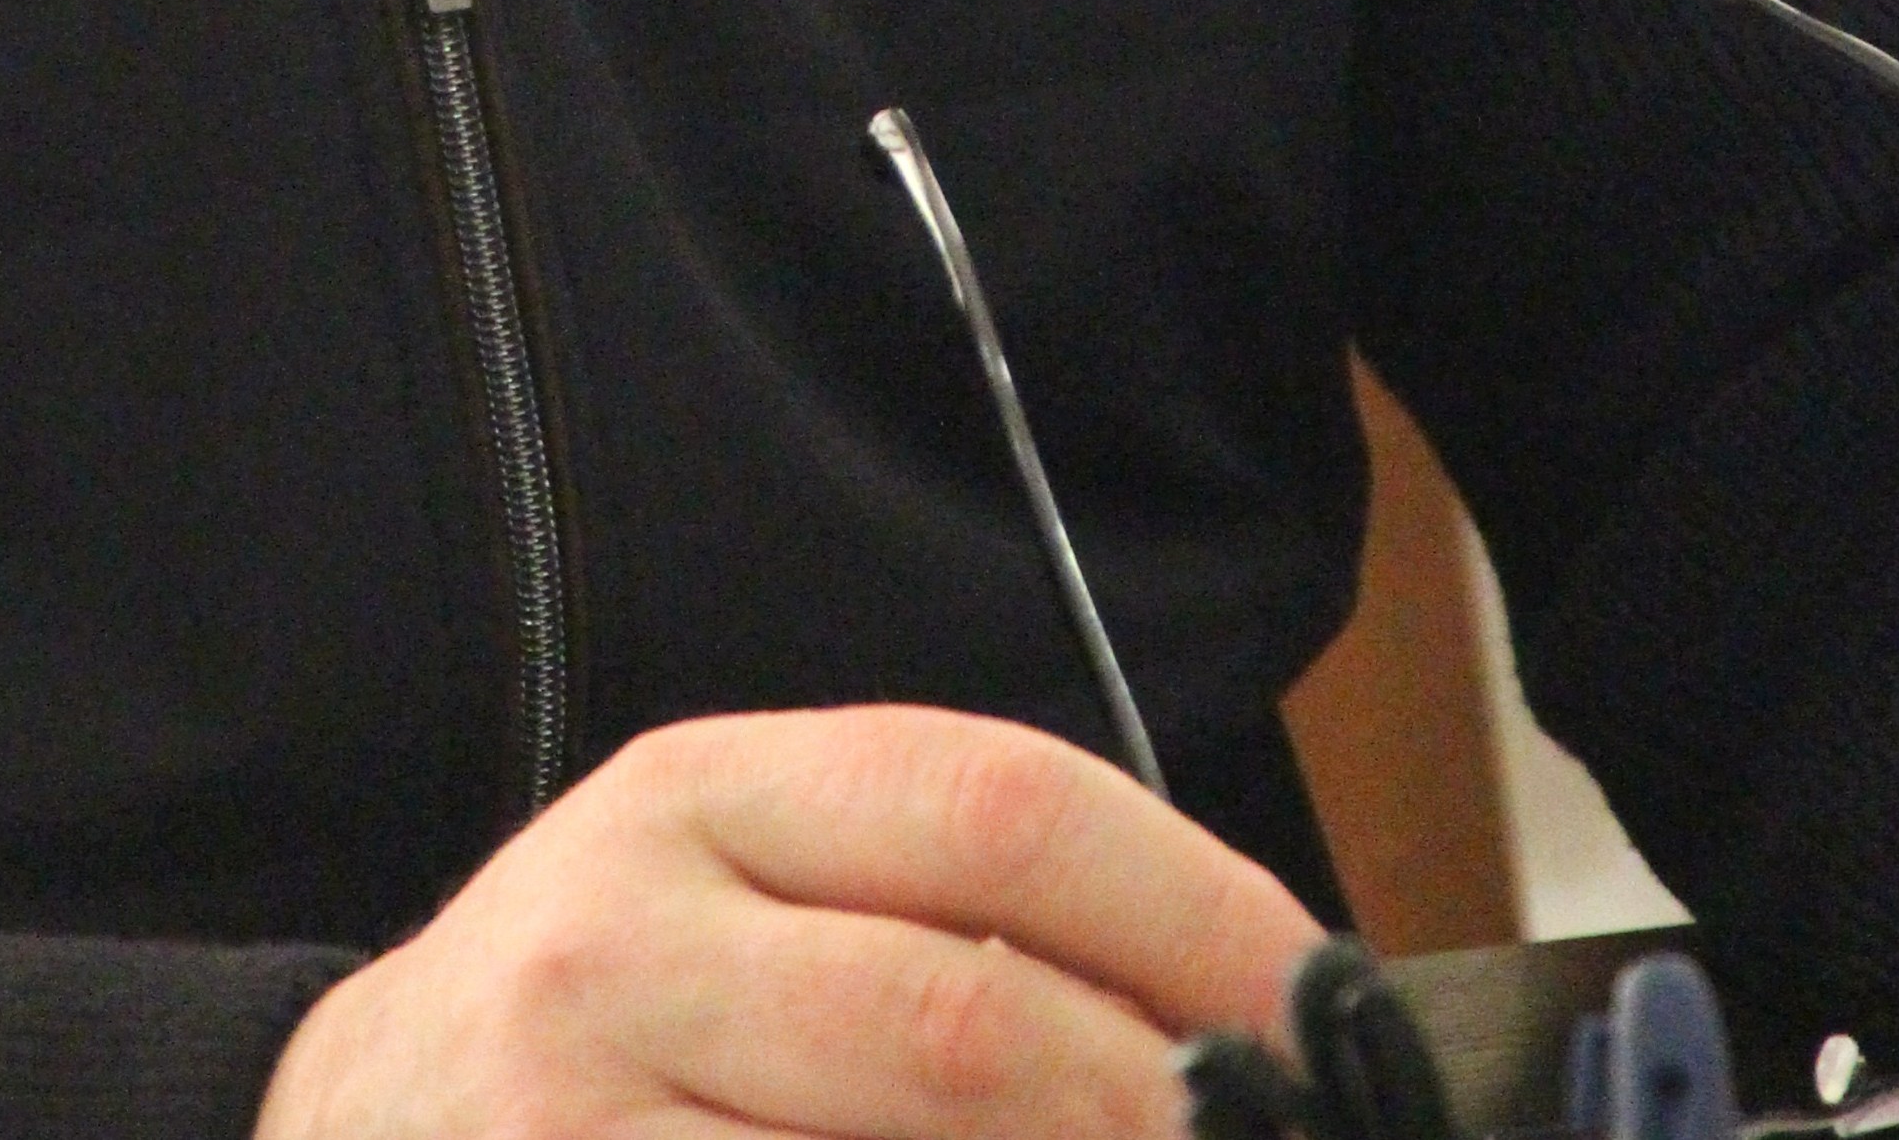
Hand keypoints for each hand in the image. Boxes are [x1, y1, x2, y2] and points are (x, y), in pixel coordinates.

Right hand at [255, 702, 1320, 1139]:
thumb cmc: (598, 1031)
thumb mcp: (729, 889)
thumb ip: (936, 912)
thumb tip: (1233, 1022)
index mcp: (698, 792)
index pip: (995, 806)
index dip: (1196, 910)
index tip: (1325, 1013)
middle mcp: (623, 939)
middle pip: (965, 1025)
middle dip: (1159, 1118)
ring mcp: (572, 1128)